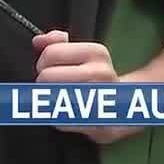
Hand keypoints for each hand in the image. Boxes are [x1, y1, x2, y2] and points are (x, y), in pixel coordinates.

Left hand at [33, 30, 136, 144]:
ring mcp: (97, 98)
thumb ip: (58, 43)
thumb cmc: (98, 80)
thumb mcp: (84, 53)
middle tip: (54, 86)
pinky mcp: (93, 123)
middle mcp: (100, 74)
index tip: (50, 67)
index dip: (43, 62)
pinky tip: (68, 113)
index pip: (51, 53)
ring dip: (47, 100)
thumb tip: (38, 41)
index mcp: (97, 53)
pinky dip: (57, 118)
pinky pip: (58, 120)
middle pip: (46, 76)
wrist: (125, 107)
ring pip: (49, 98)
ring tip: (61, 99)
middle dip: (42, 82)